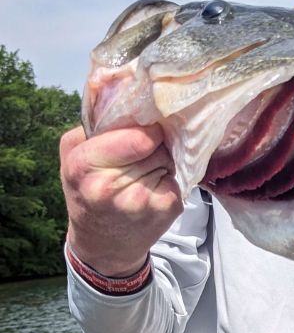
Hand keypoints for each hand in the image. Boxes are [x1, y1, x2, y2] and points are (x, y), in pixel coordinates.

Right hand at [60, 124, 183, 276]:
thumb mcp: (74, 154)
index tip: (142, 134)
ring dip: (163, 160)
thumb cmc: (87, 191)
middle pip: (157, 145)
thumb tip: (123, 88)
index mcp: (84, 167)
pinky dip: (171, 177)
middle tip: (138, 158)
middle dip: (153, 145)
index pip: (138, 136)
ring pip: (170, 158)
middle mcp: (112, 187)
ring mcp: (143, 201)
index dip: (145, 131)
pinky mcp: (167, 209)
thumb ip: (94, 123)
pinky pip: (180, 176)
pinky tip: (155, 188)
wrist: (103, 243)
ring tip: (144, 173)